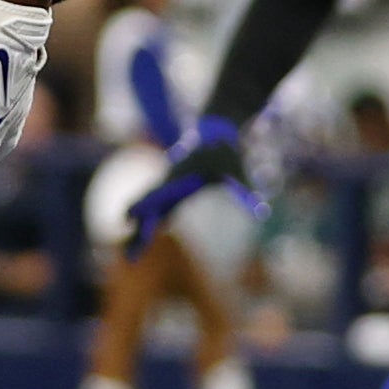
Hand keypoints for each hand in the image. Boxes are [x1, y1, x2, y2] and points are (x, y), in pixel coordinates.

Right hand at [125, 114, 265, 251]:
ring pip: (149, 210)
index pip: (157, 197)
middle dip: (139, 232)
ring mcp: (169, 186)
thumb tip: (261, 213)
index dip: (143, 209)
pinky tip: (144, 233)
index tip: (127, 219)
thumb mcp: (236, 169)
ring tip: (132, 253)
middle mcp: (168, 183)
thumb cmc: (225, 150)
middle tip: (130, 257)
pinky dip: (149, 222)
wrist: (214, 130)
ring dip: (140, 230)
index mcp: (178, 177)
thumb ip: (244, 190)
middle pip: (148, 210)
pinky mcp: (174, 188)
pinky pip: (158, 208)